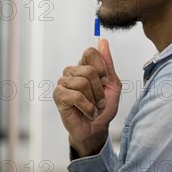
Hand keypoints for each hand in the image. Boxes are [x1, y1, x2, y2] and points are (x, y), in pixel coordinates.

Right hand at [53, 39, 121, 156]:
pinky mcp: (58, 96)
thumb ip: (108, 63)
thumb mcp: (113, 84)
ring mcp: (63, 83)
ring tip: (94, 107)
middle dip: (100, 89)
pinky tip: (87, 112)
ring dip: (94, 100)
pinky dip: (87, 107)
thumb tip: (103, 42)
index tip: (105, 81)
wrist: (96, 129)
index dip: (101, 67)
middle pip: (89, 70)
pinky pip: (76, 96)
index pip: (90, 52)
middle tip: (100, 100)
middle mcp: (71, 72)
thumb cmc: (103, 107)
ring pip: (83, 83)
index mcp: (83, 66)